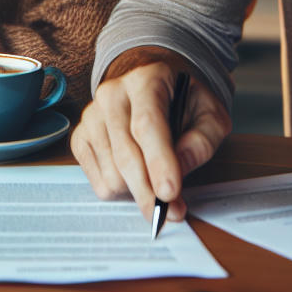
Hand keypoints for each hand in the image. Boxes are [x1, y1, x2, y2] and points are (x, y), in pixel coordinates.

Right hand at [70, 46, 230, 224]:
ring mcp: (91, 116)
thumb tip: (180, 168)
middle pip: (127, 156)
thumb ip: (202, 141)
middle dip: (150, 192)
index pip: (147, 124)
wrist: (154, 90)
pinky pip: (99, 182)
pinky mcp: (80, 138)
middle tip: (173, 212)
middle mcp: (111, 94)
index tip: (170, 193)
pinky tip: (137, 176)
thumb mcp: (210, 115)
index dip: (159, 161)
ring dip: (139, 192)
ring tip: (157, 181)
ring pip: (112, 175)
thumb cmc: (184, 104)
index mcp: (146, 80)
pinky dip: (122, 191)